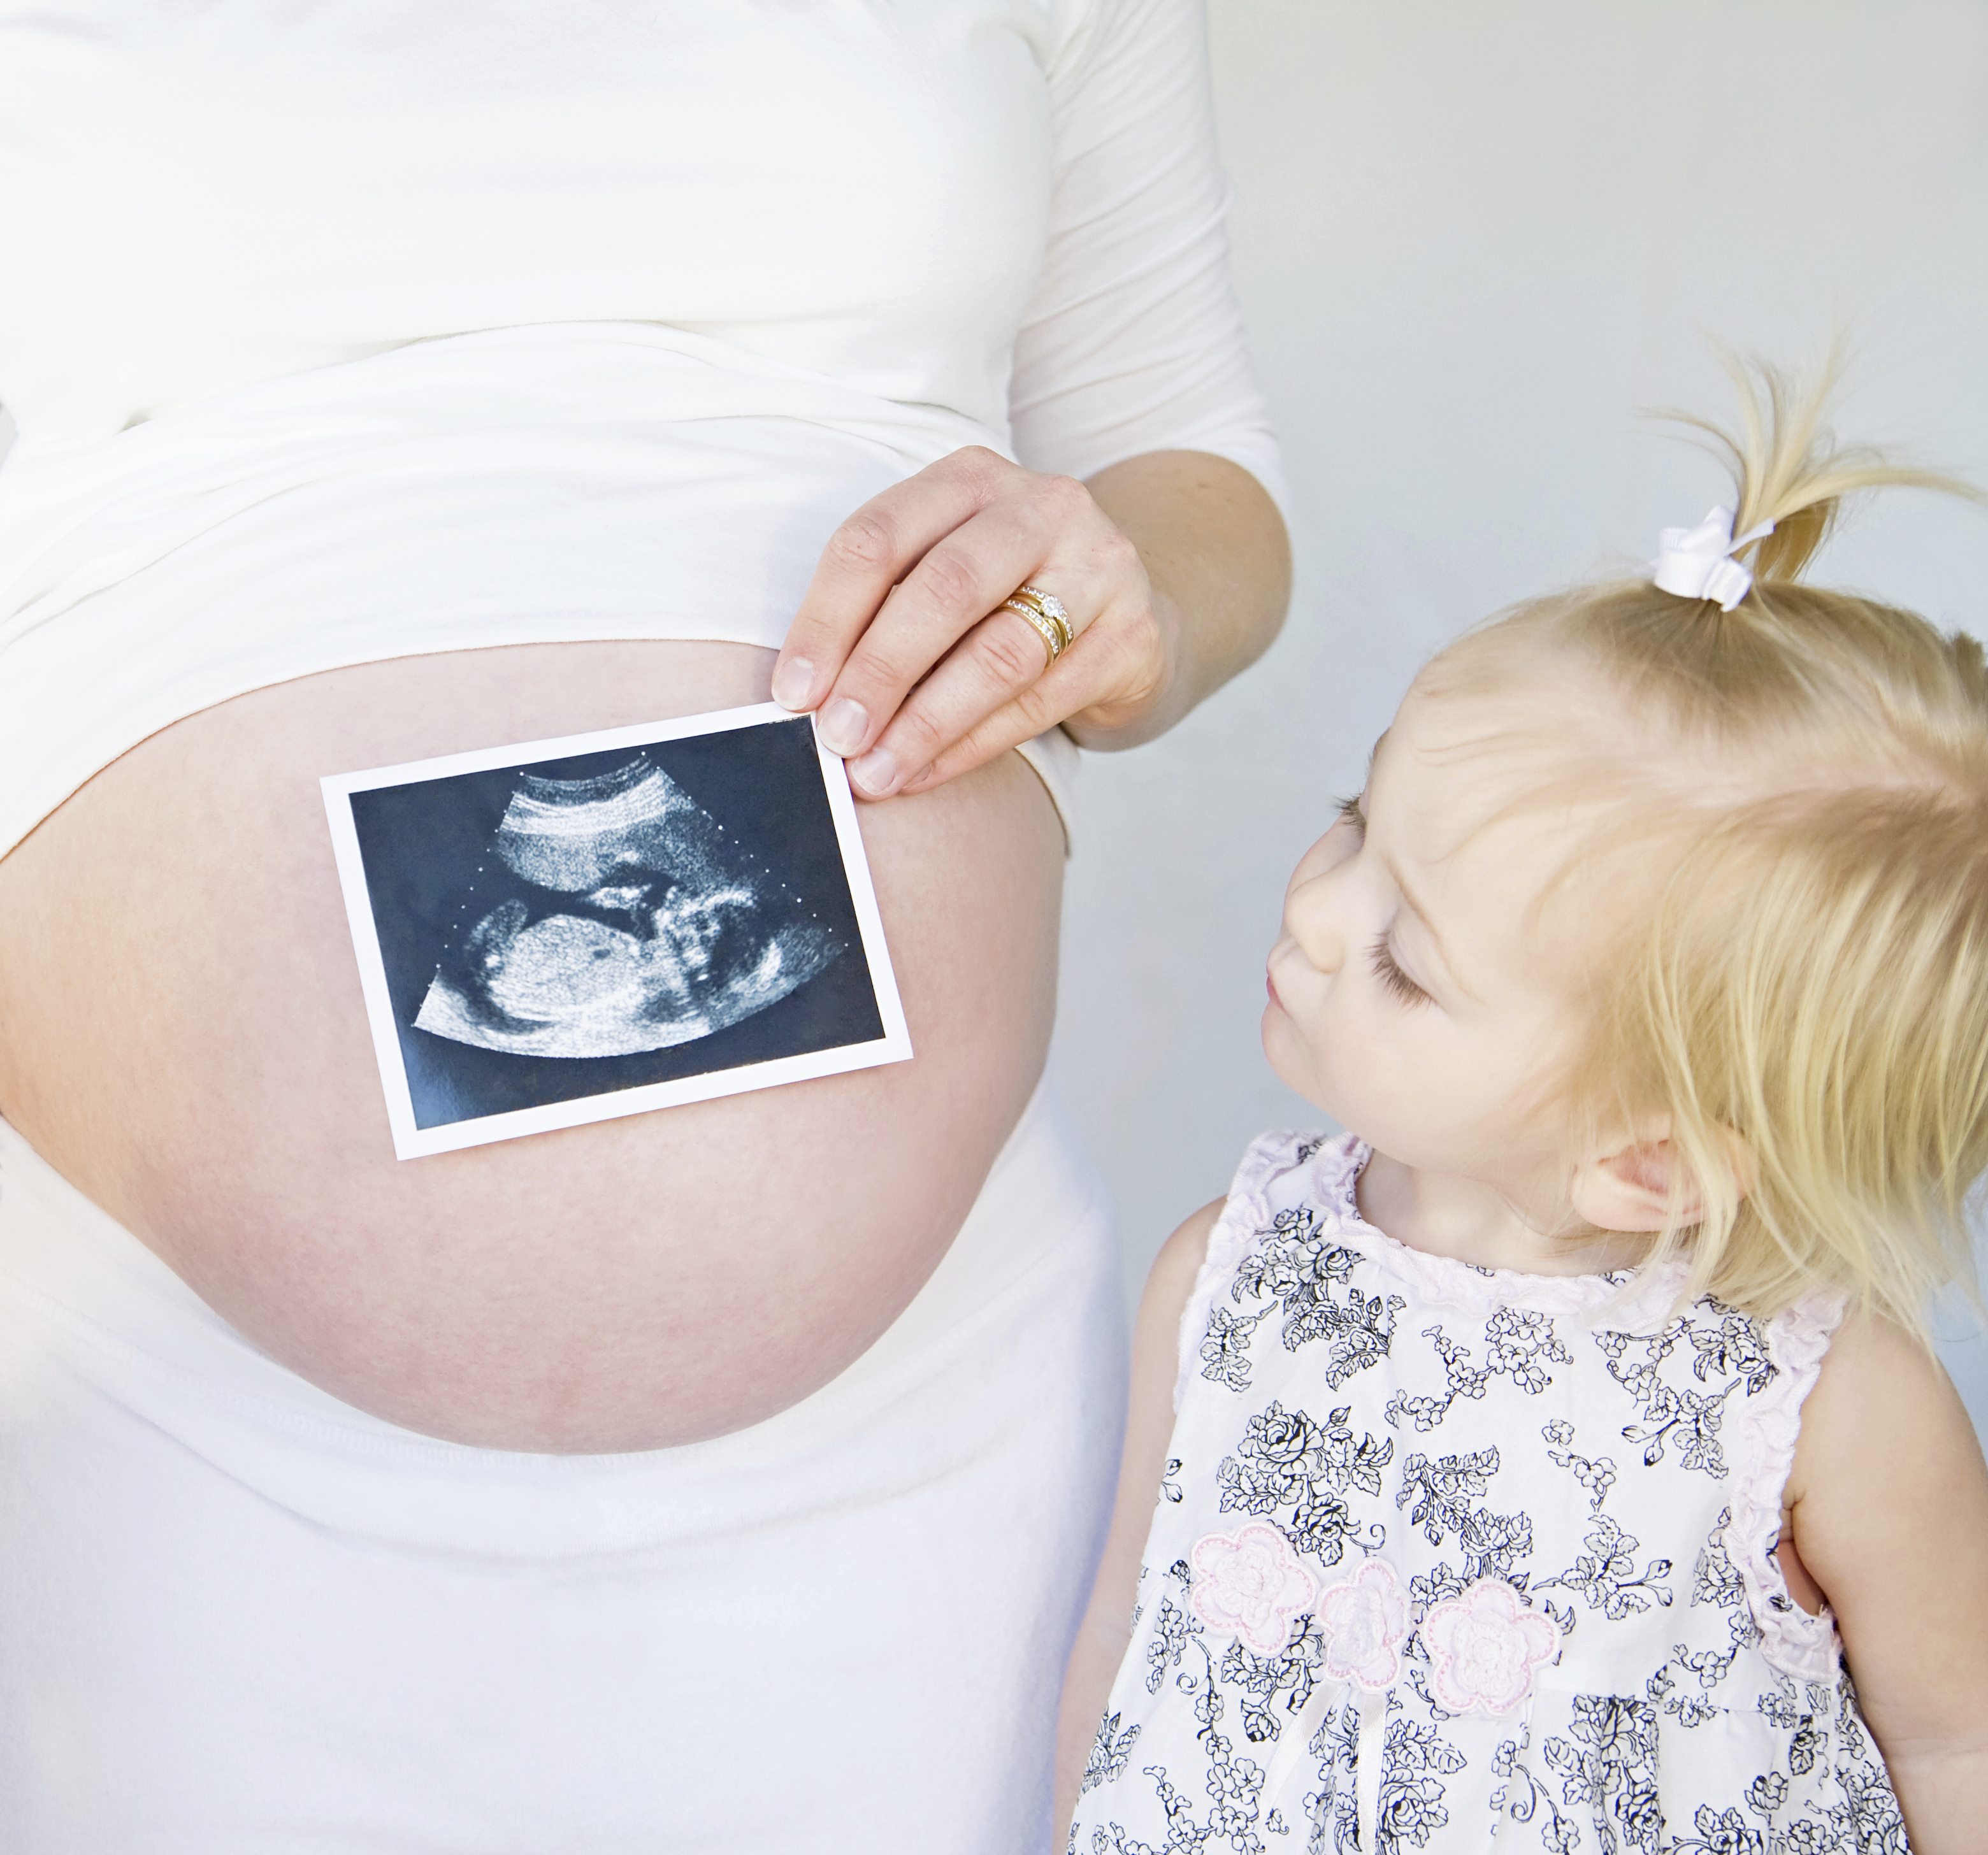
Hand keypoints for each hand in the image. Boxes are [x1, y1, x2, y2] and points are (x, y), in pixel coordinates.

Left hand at [770, 447, 1180, 797]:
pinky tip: (925, 772)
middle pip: (943, 589)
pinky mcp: (1131, 636)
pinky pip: (1037, 701)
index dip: (826, 619)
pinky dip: (971, 746)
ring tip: (875, 771)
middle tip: (834, 738)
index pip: (879, 538)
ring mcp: (1098, 567)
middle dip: (879, 671)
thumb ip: (886, 611)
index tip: (793, 691)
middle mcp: (1041, 505)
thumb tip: (809, 698)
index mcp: (971, 477)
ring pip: (998, 653)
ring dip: (924, 722)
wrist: (1132, 616)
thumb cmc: (1009, 599)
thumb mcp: (947, 572)